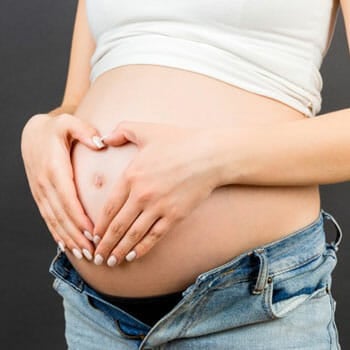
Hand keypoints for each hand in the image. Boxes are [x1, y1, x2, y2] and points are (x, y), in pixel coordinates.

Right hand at [21, 113, 104, 259]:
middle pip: (61, 216)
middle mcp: (45, 185)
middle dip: (77, 236)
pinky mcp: (41, 196)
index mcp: (54, 169)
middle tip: (94, 251)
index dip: (80, 219)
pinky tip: (67, 245)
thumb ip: (83, 130)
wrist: (33, 133)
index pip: (68, 200)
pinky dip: (57, 233)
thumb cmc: (56, 128)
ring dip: (68, 239)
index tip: (94, 233)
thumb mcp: (68, 123)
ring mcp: (41, 192)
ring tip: (84, 254)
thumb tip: (100, 143)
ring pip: (54, 221)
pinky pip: (48, 218)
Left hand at [92, 121, 220, 265]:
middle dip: (105, 245)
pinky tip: (134, 256)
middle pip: (118, 226)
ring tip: (111, 262)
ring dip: (120, 251)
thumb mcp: (146, 129)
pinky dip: (142, 248)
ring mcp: (159, 207)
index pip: (109, 207)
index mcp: (131, 176)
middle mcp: (142, 195)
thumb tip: (104, 138)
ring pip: (134, 235)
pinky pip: (155, 236)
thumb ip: (121, 131)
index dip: (99, 225)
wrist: (210, 155)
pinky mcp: (175, 215)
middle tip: (96, 258)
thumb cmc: (179, 141)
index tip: (92, 236)